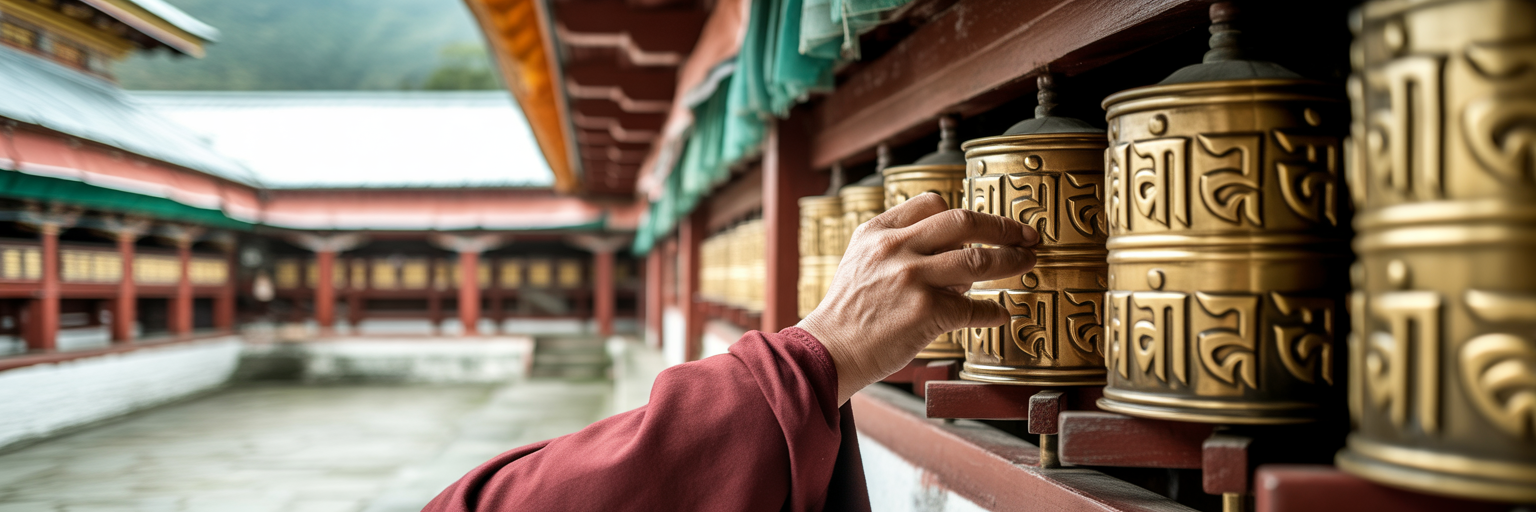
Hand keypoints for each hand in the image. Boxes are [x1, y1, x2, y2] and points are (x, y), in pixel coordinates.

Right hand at [797, 193, 1039, 404]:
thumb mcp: (860, 261)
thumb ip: (899, 246)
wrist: (829, 351)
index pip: (932, 203)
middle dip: (1002, 226)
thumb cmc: (848, 312)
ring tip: (1026, 263)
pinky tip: (1001, 314)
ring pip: (977, 260)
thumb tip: (955, 252)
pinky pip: (974, 308)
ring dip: (1011, 261)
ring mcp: (912, 278)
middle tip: (1026, 235)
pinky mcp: (926, 312)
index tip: (986, 222)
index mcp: (879, 231)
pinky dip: (994, 312)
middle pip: (963, 221)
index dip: (965, 212)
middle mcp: (896, 248)